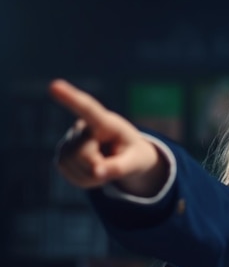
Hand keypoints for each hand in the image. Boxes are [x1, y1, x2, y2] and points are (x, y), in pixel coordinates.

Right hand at [50, 79, 167, 195]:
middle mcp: (83, 127)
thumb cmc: (134, 154)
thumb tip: (96, 173)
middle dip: (99, 167)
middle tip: (113, 162)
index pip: (87, 109)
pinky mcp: (62, 156)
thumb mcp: (136, 162)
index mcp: (105, 122)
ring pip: (74, 166)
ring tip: (105, 164)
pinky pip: (71, 175)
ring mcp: (69, 141)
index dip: (71, 98)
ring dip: (93, 175)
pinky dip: (86, 180)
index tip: (55, 86)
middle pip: (83, 154)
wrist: (126, 157)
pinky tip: (95, 170)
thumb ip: (119, 167)